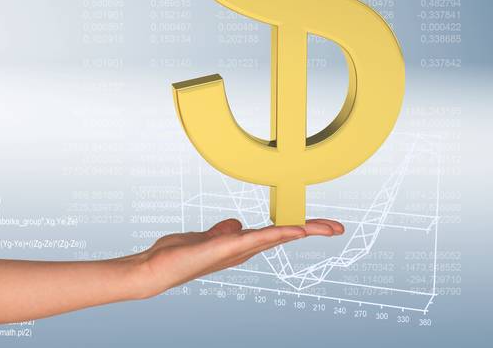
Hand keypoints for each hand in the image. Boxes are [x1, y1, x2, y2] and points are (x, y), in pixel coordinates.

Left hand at [128, 217, 344, 298]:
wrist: (154, 269)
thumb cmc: (176, 255)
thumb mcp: (203, 238)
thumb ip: (222, 231)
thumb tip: (238, 224)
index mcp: (239, 246)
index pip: (274, 234)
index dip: (298, 228)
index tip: (323, 225)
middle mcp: (241, 251)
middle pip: (282, 237)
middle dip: (311, 230)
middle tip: (338, 227)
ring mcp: (234, 250)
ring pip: (275, 237)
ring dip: (301, 230)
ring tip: (326, 227)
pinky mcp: (223, 247)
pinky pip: (255, 238)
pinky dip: (276, 233)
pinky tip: (292, 230)